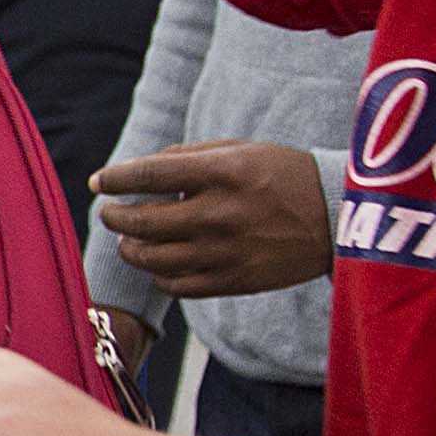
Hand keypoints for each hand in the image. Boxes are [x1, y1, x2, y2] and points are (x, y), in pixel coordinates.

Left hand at [85, 142, 331, 298]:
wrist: (336, 220)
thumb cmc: (284, 176)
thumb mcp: (242, 150)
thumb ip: (190, 156)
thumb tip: (143, 169)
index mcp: (222, 172)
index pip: (149, 174)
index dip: (115, 179)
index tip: (99, 183)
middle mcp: (219, 213)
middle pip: (141, 222)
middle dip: (115, 217)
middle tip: (110, 213)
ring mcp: (225, 251)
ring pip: (152, 259)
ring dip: (131, 249)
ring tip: (129, 241)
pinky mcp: (234, 281)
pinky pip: (177, 285)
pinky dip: (159, 275)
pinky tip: (159, 263)